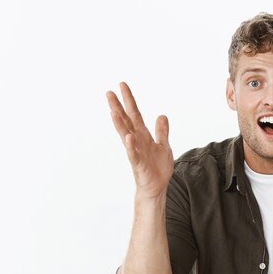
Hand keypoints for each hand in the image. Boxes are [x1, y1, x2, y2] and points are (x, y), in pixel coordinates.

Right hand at [107, 82, 173, 199]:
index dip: (129, 100)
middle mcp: (137, 141)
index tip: (122, 85)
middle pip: (126, 121)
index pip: (134, 114)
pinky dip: (131, 146)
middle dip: (118, 107)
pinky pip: (133, 154)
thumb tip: (162, 115)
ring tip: (113, 111)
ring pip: (126, 135)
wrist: (157, 188)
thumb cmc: (157, 168)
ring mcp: (136, 152)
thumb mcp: (163, 146)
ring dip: (120, 124)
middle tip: (108, 92)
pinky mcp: (139, 164)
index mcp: (143, 136)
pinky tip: (128, 137)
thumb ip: (162, 131)